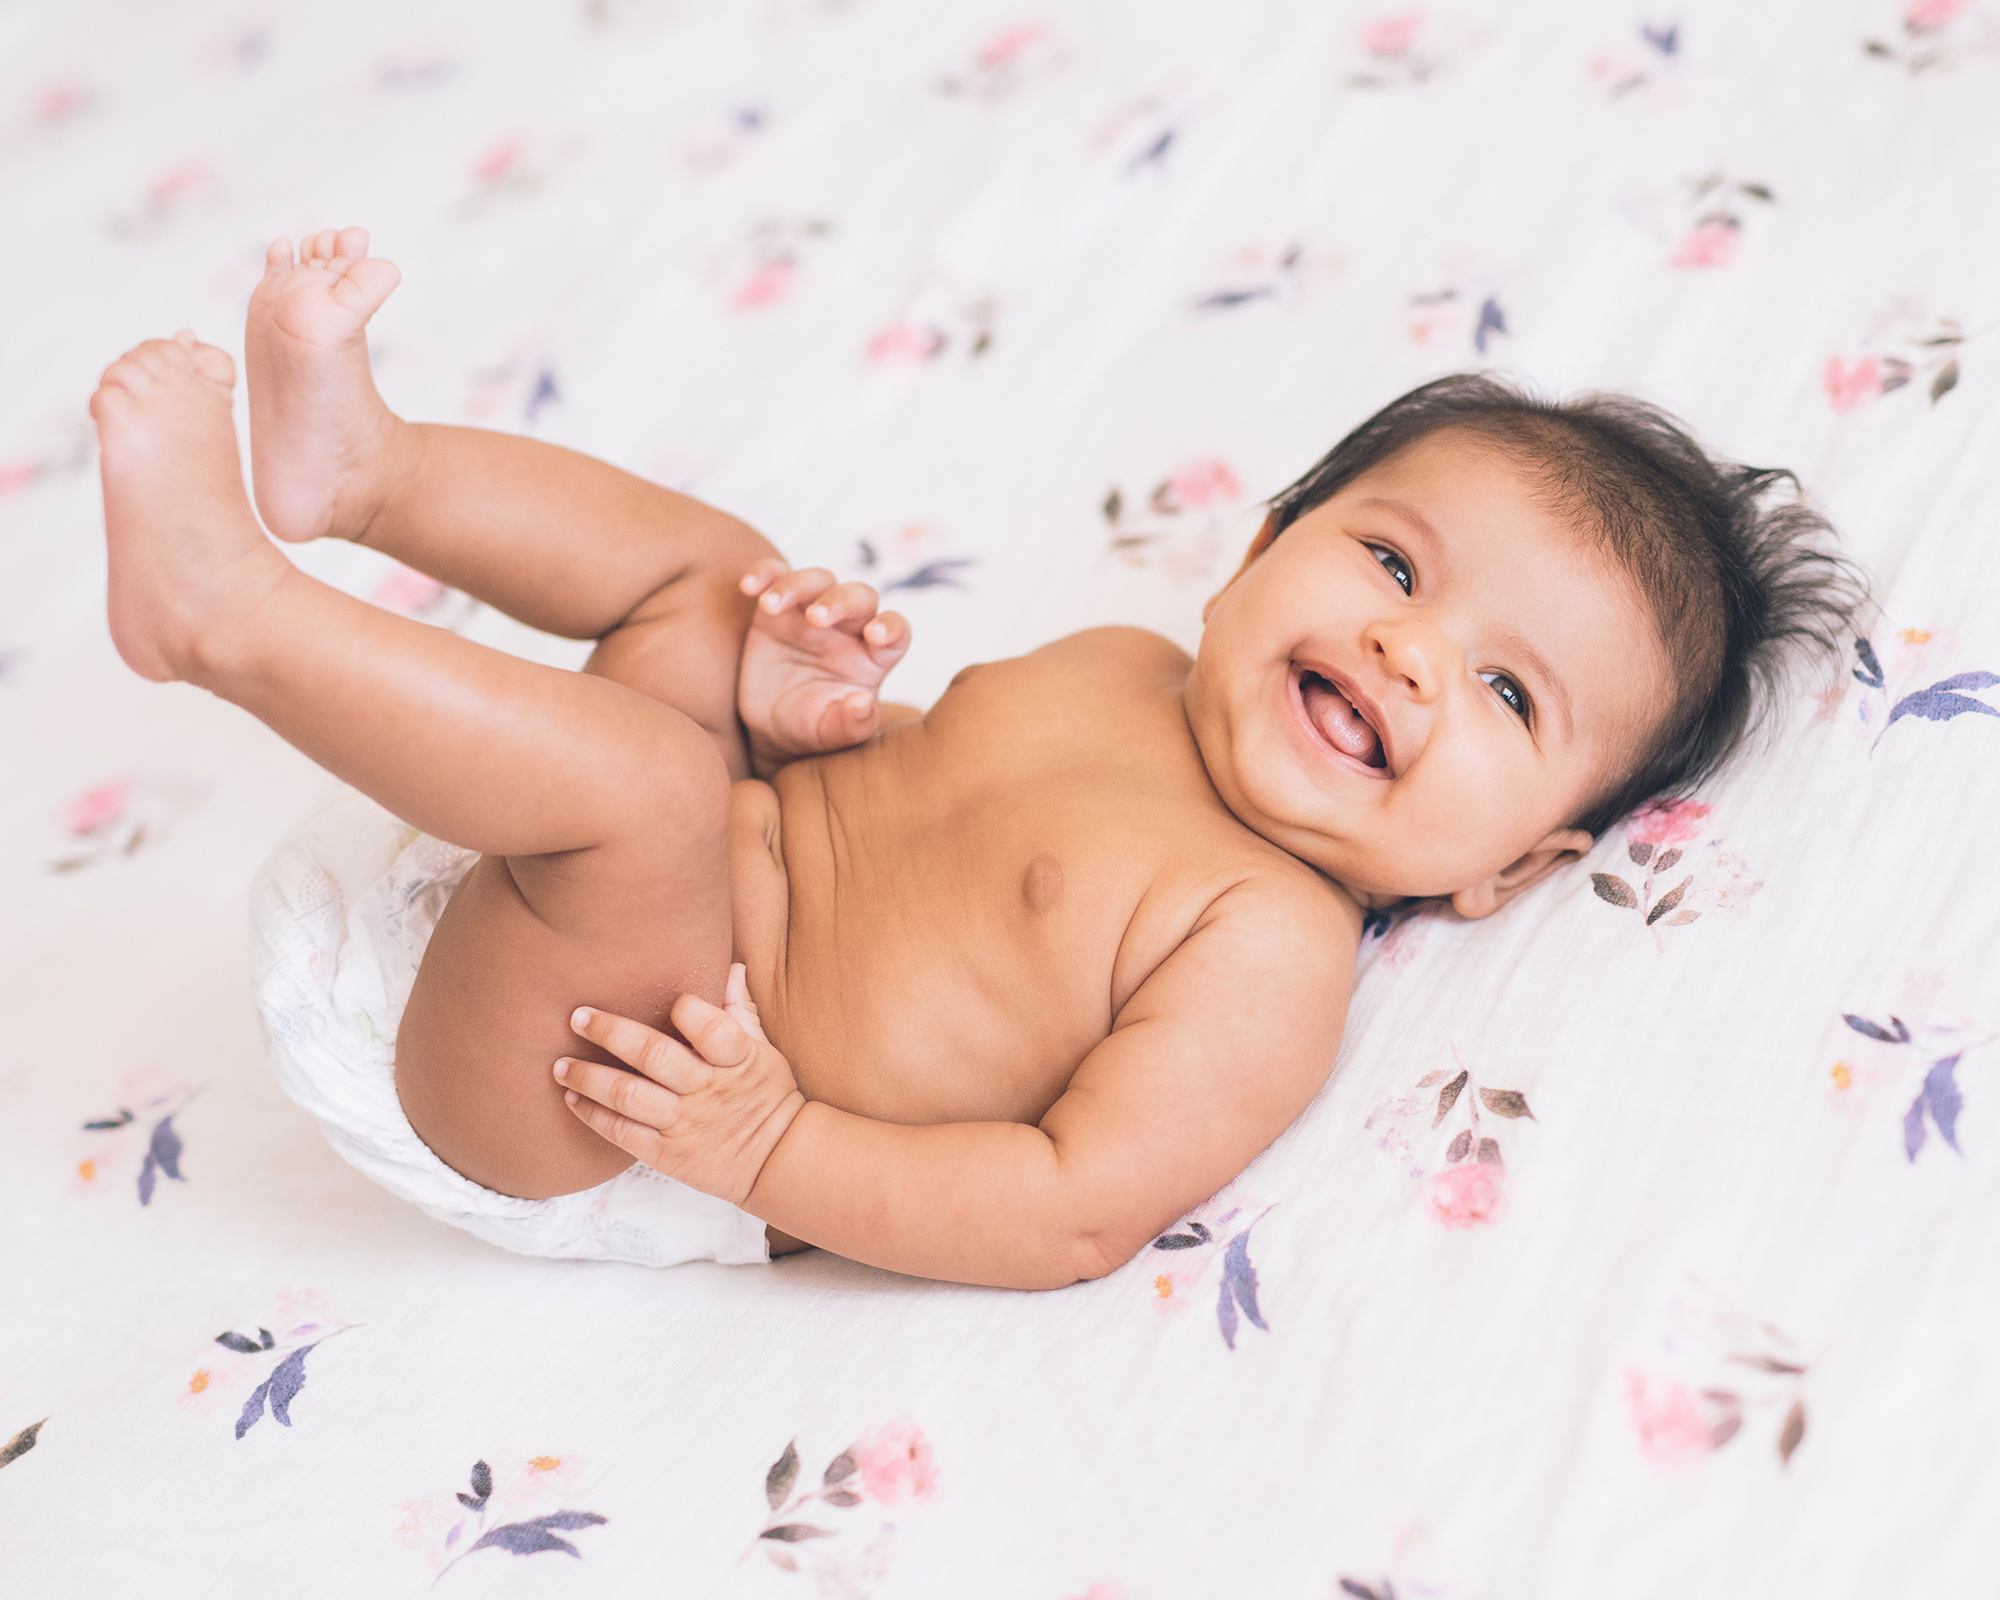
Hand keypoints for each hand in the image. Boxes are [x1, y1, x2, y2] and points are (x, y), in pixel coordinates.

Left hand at [555, 964, 804, 1206]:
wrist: (775, 1161)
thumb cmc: (766, 1095)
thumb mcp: (762, 1050)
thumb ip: (738, 1009)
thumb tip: (729, 966)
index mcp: (737, 1059)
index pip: (713, 1029)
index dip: (690, 1012)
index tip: (670, 1000)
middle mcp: (707, 1090)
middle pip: (655, 1056)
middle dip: (611, 1033)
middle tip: (578, 1017)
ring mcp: (685, 1124)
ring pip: (628, 1096)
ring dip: (588, 1077)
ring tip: (560, 1065)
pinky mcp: (668, 1154)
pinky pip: (622, 1133)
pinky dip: (593, 1115)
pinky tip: (572, 1098)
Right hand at [736, 559, 910, 773]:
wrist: (772, 723)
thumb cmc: (812, 726)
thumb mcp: (831, 733)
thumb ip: (851, 724)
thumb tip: (863, 704)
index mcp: (874, 656)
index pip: (896, 631)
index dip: (891, 627)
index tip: (875, 635)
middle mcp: (849, 627)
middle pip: (858, 596)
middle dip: (840, 601)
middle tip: (815, 618)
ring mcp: (812, 612)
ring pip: (817, 580)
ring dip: (797, 585)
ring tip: (770, 606)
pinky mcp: (779, 608)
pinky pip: (775, 576)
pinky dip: (764, 573)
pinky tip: (749, 586)